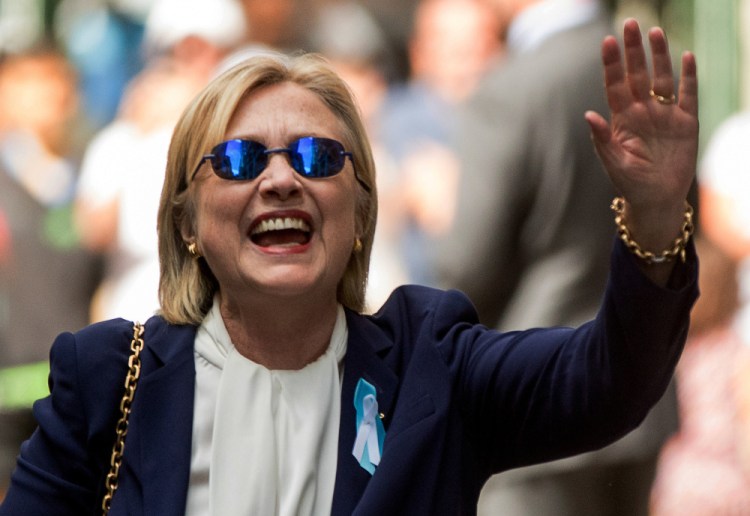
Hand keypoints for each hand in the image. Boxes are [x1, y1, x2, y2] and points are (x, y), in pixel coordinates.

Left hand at [585, 19, 697, 251]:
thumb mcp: (614, 163)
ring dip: (659, 56)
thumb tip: (588, 114)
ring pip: (662, 79)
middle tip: (630, 24)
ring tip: (655, 33)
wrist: (657, 200)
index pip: (615, 85)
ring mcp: (665, 115)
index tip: (608, 40)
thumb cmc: (631, 183)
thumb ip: (602, 140)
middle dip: (633, 50)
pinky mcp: (686, 123)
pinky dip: (689, 77)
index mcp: (622, 120)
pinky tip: (688, 57)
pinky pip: (688, 95)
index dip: (612, 64)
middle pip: (637, 74)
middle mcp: (643, 111)